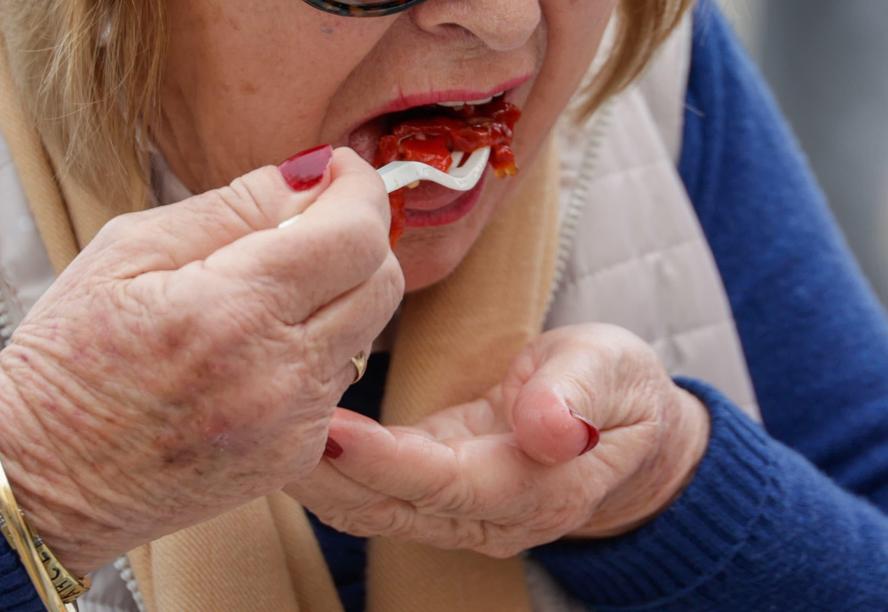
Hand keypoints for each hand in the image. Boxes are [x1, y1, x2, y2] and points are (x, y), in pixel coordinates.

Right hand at [0, 147, 402, 574]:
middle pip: (382, 280)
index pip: (354, 233)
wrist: (39, 483)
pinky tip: (254, 347)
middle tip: (308, 220)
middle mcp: (277, 374)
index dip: (359, 188)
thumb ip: (232, 206)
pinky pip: (336, 379)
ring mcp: (293, 424)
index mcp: (231, 311)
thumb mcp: (127, 251)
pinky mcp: (295, 457)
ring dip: (338, 292)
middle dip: (358, 235)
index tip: (338, 169)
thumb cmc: (68, 359)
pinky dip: (314, 347)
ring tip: (267, 288)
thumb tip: (311, 174)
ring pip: (366, 328)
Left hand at [286, 323, 709, 557]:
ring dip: (315, 477)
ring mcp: (459, 511)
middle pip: (393, 505)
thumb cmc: (619, 388)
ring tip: (259, 427)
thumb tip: (553, 428)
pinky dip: (329, 469)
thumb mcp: (614, 372)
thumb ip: (580, 395)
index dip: (386, 461)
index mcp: (538, 485)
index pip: (447, 481)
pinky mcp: (434, 491)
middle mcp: (490, 514)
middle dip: (326, 474)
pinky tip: (290, 433)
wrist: (628, 430)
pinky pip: (373, 491)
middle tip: (264, 424)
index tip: (331, 432)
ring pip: (373, 507)